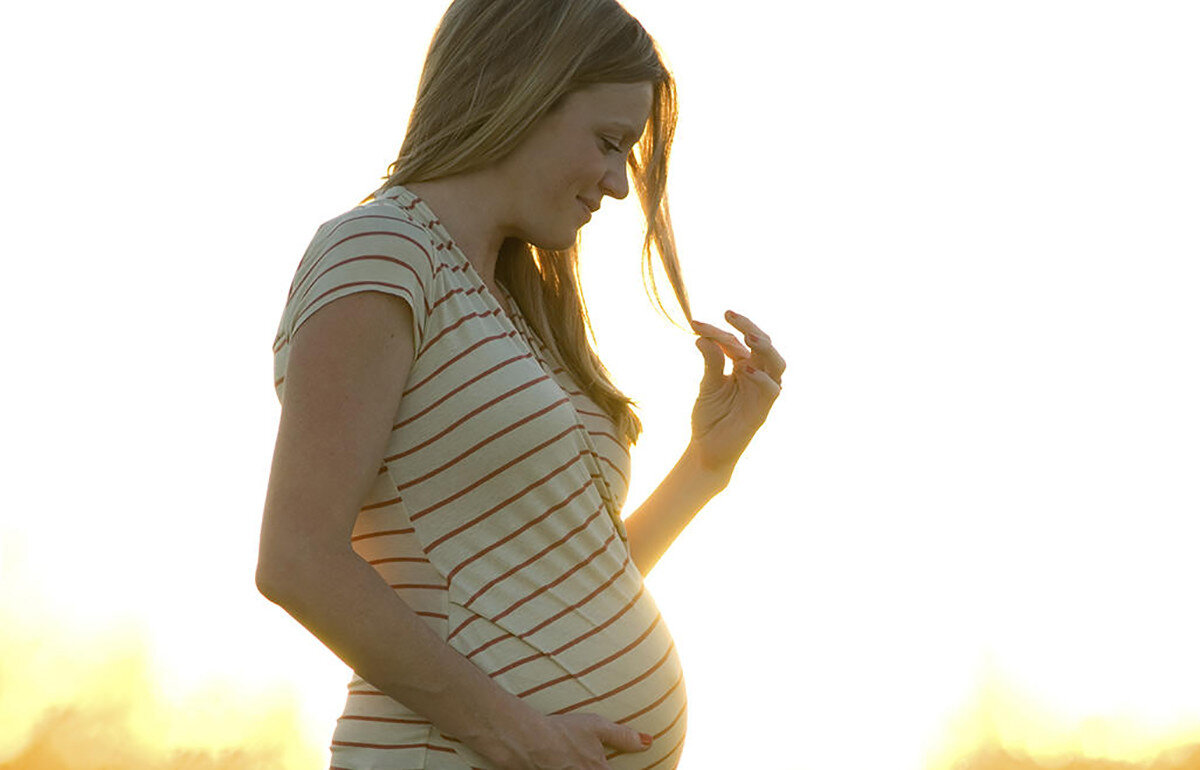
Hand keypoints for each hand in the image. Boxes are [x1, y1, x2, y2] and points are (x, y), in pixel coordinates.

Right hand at [473, 712, 652, 768]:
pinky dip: (567, 768)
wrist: (526, 740)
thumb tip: (649, 742)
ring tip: (579, 761)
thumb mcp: (596, 727)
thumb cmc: (563, 731)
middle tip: (597, 761)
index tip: (627, 767)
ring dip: (582, 767)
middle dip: (602, 767)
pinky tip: (565, 763)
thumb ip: (623, 736)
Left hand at [688, 310, 784, 476]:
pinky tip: (745, 369)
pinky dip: (762, 378)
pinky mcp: (763, 408)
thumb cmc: (709, 417)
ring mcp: (762, 391)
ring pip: (776, 362)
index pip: (735, 341)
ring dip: (764, 347)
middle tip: (729, 314)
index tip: (694, 323)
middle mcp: (758, 374)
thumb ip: (711, 362)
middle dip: (748, 327)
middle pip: (763, 344)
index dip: (716, 331)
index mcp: (744, 365)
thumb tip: (702, 337)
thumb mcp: (708, 385)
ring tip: (747, 336)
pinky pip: (771, 389)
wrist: (707, 450)